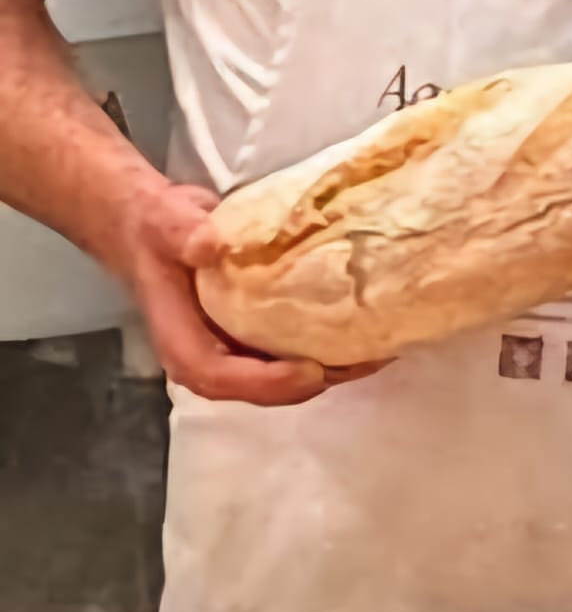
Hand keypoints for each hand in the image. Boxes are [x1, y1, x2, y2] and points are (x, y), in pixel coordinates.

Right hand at [117, 183, 383, 405]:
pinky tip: (364, 325)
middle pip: (266, 387)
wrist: (150, 223)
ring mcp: (237, 347)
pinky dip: (327, 342)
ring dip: (333, 366)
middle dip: (318, 379)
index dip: (269, 382)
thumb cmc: (156, 229)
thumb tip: (211, 244)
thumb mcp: (164, 224)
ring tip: (380, 348)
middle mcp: (213, 357)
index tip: (311, 369)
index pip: (224, 379)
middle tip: (368, 359)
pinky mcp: (256, 331)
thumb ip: (184, 234)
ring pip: (286, 373)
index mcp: (183, 345)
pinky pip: (293, 347)